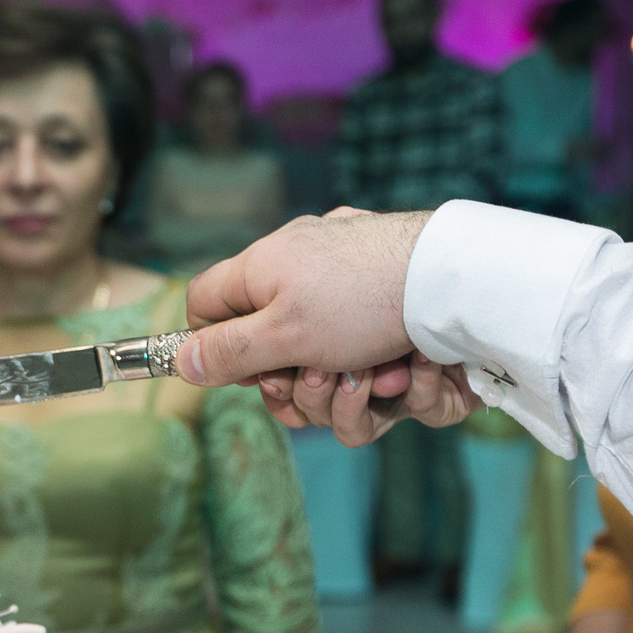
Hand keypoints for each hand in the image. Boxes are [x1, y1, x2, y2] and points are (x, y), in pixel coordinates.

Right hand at [178, 207, 477, 440]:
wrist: (451, 274)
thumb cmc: (362, 303)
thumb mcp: (284, 338)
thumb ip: (229, 351)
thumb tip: (182, 362)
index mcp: (261, 264)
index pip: (203, 302)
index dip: (214, 346)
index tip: (251, 373)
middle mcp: (295, 251)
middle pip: (260, 323)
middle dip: (286, 367)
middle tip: (316, 381)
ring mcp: (340, 255)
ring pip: (311, 326)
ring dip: (335, 364)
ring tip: (370, 372)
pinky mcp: (379, 264)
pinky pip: (355, 313)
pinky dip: (369, 342)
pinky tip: (394, 351)